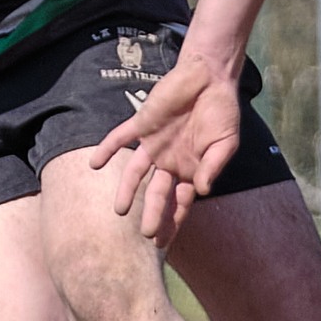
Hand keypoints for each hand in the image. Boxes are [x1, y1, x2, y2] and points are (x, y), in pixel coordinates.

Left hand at [90, 53, 243, 245]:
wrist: (208, 78)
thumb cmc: (221, 112)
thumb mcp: (225, 142)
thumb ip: (213, 166)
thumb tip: (203, 190)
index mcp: (190, 169)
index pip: (180, 201)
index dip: (173, 221)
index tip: (165, 242)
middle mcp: (169, 161)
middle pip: (157, 193)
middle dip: (153, 214)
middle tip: (147, 236)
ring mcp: (154, 144)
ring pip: (136, 172)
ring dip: (127, 190)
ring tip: (119, 211)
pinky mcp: (143, 124)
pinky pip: (120, 138)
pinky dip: (107, 149)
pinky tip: (94, 164)